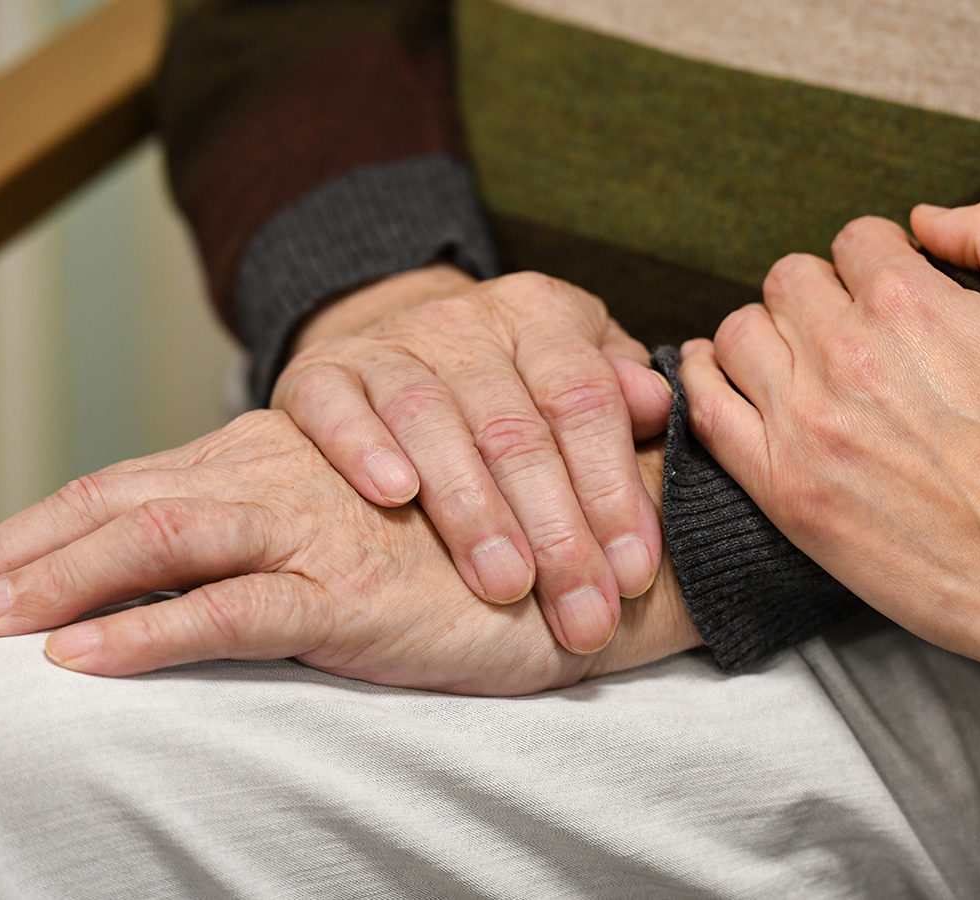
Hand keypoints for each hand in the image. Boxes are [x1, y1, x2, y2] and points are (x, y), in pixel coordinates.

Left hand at [0, 411, 699, 694]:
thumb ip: (273, 534)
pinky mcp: (349, 593)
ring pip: (151, 543)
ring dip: (50, 584)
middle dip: (10, 554)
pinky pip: (228, 611)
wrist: (570, 549)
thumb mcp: (350, 530)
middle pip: (115, 505)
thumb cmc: (457, 548)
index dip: (34, 531)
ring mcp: (308, 531)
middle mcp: (273, 480)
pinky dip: (146, 634)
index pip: (127, 487)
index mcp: (266, 463)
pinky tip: (79, 662)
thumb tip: (185, 576)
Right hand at [272, 265, 671, 653]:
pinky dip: (364, 448)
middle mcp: (466, 321)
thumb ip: (621, 400)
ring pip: (431, 420)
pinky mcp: (321, 372)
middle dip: (556, 532)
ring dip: (472, 509)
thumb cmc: (511, 390)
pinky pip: (336, 405)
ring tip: (506, 586)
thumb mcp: (576, 379)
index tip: (634, 576)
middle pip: (515, 428)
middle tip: (581, 615)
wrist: (398, 349)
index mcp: (543, 315)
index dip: (613, 491)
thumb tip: (658, 406)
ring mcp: (390, 345)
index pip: (584, 402)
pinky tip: (396, 496)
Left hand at [678, 199, 979, 779]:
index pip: (855, 240)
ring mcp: (804, 421)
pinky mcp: (780, 485)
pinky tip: (718, 374)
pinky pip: (704, 407)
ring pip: (738, 331)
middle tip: (847, 333)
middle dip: (819, 294)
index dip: (876, 263)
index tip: (888, 297)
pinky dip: (701, 378)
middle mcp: (845, 353)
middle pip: (789, 280)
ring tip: (793, 359)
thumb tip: (924, 218)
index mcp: (910, 302)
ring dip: (765, 334)